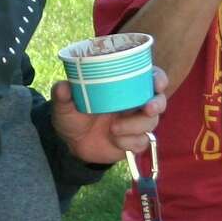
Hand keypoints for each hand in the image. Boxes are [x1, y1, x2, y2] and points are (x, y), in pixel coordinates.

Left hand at [49, 67, 168, 163]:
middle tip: (147, 108)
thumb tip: (62, 87)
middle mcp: (136, 103)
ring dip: (135, 126)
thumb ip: (62, 95)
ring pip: (151, 123)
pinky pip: (141, 142)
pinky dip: (128, 142)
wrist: (73, 143)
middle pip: (159, 100)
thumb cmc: (73, 115)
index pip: (150, 77)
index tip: (156, 83)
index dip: (158, 78)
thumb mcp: (65, 105)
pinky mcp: (135, 141)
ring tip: (113, 129)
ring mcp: (137, 123)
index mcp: (125, 86)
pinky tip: (114, 140)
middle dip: (157, 104)